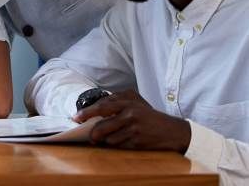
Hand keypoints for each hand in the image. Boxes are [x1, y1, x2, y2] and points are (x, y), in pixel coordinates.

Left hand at [73, 89, 190, 151]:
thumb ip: (116, 103)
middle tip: (90, 136)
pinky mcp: (137, 142)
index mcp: (127, 102)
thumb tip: (95, 109)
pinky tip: (121, 142)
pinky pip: (119, 146)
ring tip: (110, 139)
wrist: (173, 130)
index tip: (76, 118)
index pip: (101, 107)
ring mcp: (134, 129)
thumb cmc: (149, 116)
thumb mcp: (135, 103)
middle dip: (93, 133)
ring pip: (109, 139)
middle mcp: (129, 114)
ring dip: (106, 141)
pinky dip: (116, 145)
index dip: (87, 113)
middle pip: (102, 126)